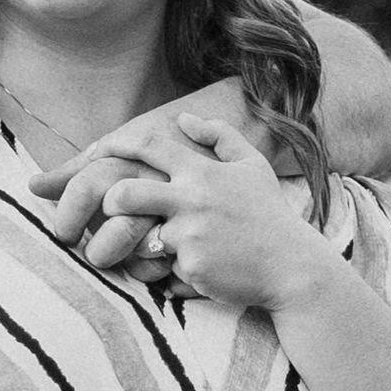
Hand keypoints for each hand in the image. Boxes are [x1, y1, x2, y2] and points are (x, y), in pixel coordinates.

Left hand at [76, 115, 348, 318]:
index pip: (150, 147)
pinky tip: (205, 272)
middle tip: (111, 210)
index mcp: (204, 172)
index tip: (98, 151)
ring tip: (167, 248)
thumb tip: (184, 118)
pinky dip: (176, 272)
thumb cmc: (269, 214)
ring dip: (145, 243)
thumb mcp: (253, 166)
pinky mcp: (191, 267)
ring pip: (142, 236)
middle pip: (126, 193)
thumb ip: (220, 136)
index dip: (118, 145)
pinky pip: (165, 269)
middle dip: (109, 201)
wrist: (291, 266)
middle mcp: (193, 200)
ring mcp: (190, 235)